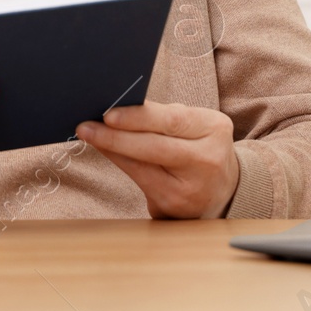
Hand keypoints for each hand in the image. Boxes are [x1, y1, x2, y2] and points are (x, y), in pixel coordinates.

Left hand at [77, 102, 239, 218]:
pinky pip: (140, 182)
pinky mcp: (176, 205)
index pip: (171, 120)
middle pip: (155, 146)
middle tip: (87, 127)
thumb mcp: (193, 125)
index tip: (108, 114)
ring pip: (143, 167)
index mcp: (214, 128)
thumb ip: (163, 117)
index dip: (137, 117)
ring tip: (90, 136)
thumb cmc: (198, 146)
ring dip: (112, 150)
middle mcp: (207, 159)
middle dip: (116, 136)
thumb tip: (117, 105)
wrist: (222, 188)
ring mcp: (193, 187)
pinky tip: (107, 153)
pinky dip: (120, 164)